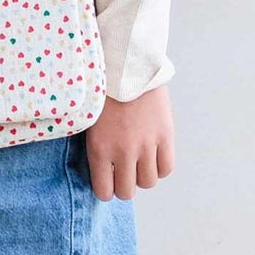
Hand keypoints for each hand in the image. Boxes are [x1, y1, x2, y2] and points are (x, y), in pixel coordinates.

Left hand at [84, 84, 173, 199]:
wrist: (127, 63)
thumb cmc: (102, 88)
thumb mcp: (89, 118)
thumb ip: (95, 145)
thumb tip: (101, 168)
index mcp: (99, 148)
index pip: (104, 192)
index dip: (106, 188)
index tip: (107, 178)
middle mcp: (123, 152)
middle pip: (127, 192)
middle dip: (124, 184)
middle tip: (122, 170)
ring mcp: (146, 145)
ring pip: (148, 182)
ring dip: (142, 174)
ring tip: (138, 159)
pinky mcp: (164, 135)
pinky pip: (166, 168)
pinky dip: (160, 166)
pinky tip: (153, 154)